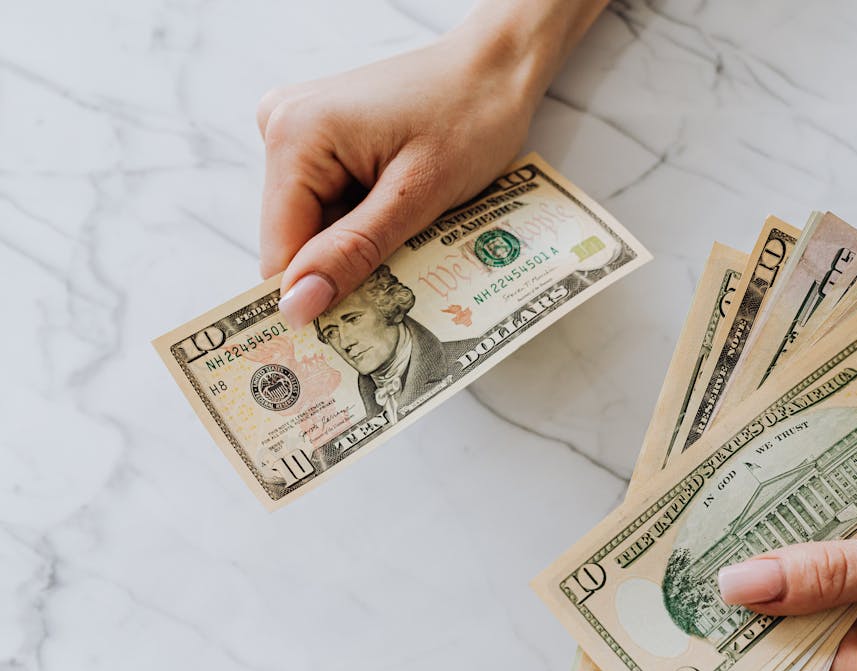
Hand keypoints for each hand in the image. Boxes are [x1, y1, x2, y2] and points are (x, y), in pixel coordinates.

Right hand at [256, 2, 605, 327]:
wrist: (497, 67)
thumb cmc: (470, 116)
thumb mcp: (417, 196)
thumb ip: (353, 252)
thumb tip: (296, 306)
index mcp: (295, 136)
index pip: (279, 251)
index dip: (312, 298)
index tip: (348, 337)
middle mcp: (281, 125)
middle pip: (296, 240)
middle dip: (344, 268)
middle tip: (402, 278)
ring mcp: (299, 129)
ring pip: (316, 227)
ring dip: (359, 246)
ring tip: (412, 231)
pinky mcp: (322, 138)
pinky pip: (331, 203)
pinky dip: (365, 222)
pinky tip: (403, 213)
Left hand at [717, 502, 856, 670]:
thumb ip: (830, 572)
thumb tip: (738, 586)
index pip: (782, 645)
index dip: (739, 598)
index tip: (694, 548)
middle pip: (801, 622)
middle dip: (771, 565)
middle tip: (724, 502)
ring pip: (830, 599)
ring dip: (811, 551)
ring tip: (766, 492)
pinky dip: (847, 549)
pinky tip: (828, 503)